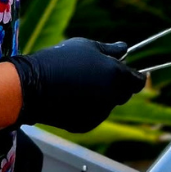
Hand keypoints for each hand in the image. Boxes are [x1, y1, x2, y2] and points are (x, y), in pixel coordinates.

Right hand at [9, 38, 145, 131]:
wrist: (33, 85)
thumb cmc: (61, 59)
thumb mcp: (87, 46)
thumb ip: (110, 49)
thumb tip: (125, 48)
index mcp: (116, 76)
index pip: (137, 81)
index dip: (133, 76)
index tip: (127, 72)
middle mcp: (112, 97)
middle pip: (124, 94)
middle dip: (116, 85)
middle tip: (97, 74)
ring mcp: (99, 113)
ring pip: (107, 104)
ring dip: (101, 96)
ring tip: (77, 83)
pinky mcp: (86, 125)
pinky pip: (93, 115)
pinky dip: (87, 107)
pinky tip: (70, 96)